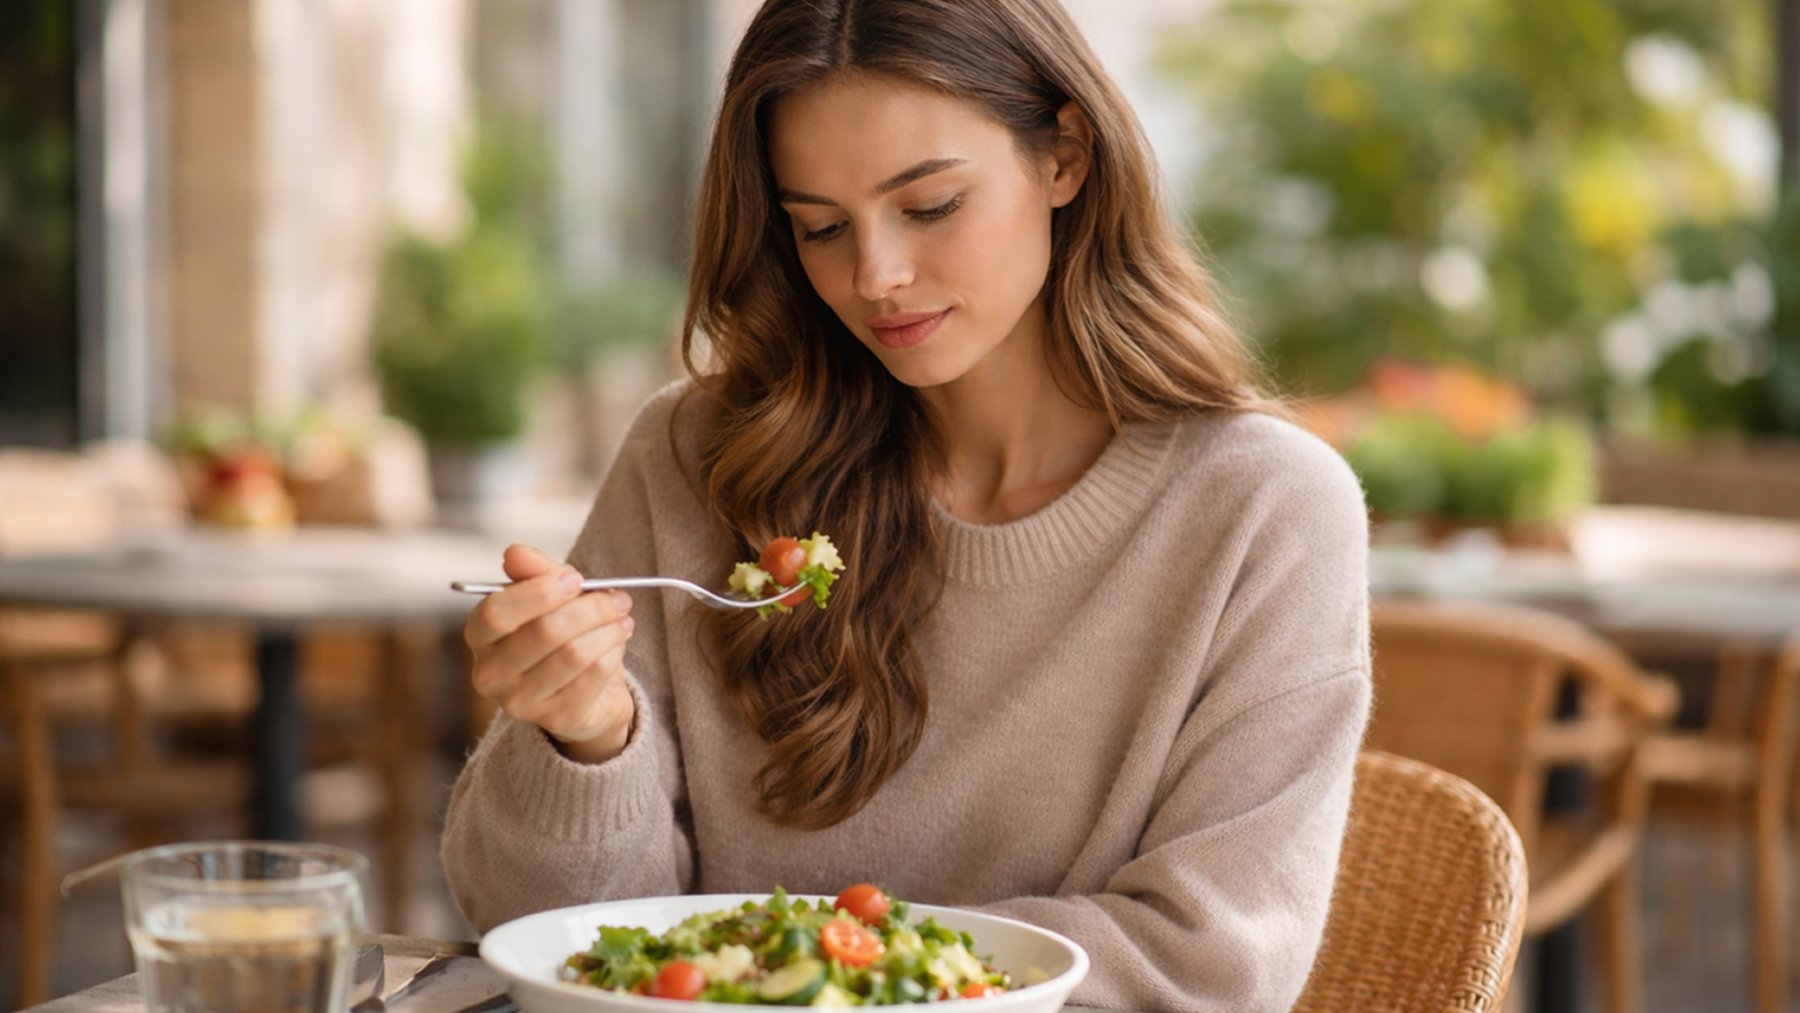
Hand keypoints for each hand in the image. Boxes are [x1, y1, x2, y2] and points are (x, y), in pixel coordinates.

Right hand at [463, 544, 637, 762]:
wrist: (586, 693)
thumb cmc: (560, 635)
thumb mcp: (549, 597)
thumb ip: (534, 572)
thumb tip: (516, 553)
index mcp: (479, 636)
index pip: (497, 612)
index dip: (540, 592)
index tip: (575, 579)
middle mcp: (490, 674)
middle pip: (544, 632)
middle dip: (590, 609)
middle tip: (618, 599)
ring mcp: (521, 702)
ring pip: (574, 654)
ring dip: (608, 630)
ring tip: (622, 620)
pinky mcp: (557, 719)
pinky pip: (595, 675)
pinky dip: (614, 652)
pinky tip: (617, 644)